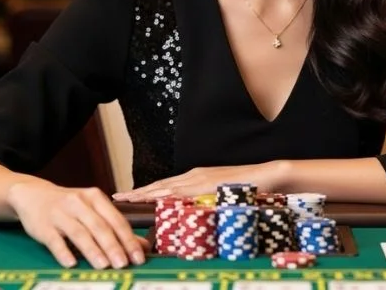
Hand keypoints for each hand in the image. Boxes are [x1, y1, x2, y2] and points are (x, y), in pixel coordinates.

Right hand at [7, 180, 148, 268]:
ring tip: (103, 265)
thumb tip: (141, 246)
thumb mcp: (93, 209)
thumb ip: (115, 226)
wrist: (33, 194)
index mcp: (95, 197)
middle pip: (99, 226)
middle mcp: (79, 203)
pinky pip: (54, 240)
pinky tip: (71, 263)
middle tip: (123, 264)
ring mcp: (60, 214)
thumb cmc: (69, 205)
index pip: (116, 220)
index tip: (138, 256)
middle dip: (113, 246)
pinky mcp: (43, 226)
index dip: (128, 239)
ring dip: (92, 250)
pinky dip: (63, 252)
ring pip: (79, 233)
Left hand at [112, 161, 287, 202]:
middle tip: (118, 197)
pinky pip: (182, 190)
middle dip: (139, 191)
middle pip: (161, 185)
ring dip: (145, 192)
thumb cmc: (247, 186)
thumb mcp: (221, 194)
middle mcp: (194, 176)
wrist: (267, 175)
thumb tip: (194, 210)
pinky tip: (154, 198)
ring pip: (166, 186)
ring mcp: (200, 178)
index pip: (166, 185)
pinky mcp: (207, 184)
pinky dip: (166, 194)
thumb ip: (206, 199)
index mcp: (196, 177)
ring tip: (127, 198)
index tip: (129, 195)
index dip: (146, 190)